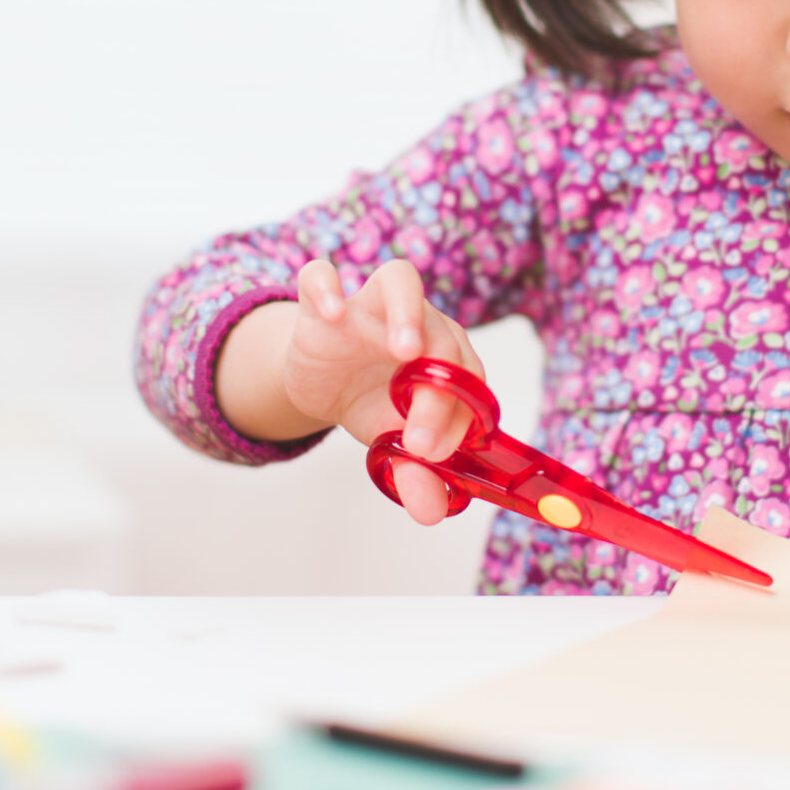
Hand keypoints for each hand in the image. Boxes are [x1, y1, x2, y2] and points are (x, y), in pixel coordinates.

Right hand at [285, 258, 481, 525]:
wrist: (322, 382)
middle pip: (441, 336)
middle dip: (436, 389)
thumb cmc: (374, 403)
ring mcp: (371, 307)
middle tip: (418, 437)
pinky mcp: (321, 304)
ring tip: (404, 350)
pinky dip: (326, 287)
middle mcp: (418, 323)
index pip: (468, 375)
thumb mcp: (394, 444)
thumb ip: (417, 476)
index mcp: (447, 355)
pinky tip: (332, 313)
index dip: (458, 415)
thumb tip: (431, 514)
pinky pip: (320, 276)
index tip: (435, 455)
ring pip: (401, 280)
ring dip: (408, 312)